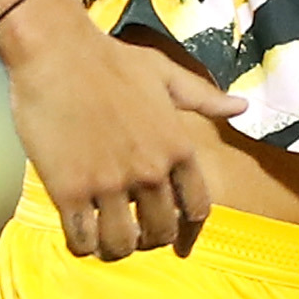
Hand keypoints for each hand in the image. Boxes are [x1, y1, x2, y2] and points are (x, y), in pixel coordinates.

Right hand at [0, 0, 244, 259]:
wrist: (56, 51)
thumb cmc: (110, 59)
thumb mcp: (163, 73)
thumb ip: (203, 96)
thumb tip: (242, 107)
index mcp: (177, 147)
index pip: (197, 209)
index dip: (188, 230)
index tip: (177, 238)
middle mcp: (150, 171)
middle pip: (160, 233)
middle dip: (149, 240)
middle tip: (132, 233)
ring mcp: (109, 183)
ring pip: (121, 244)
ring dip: (115, 248)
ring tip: (104, 238)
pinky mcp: (70, 189)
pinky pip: (81, 238)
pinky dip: (82, 244)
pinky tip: (78, 233)